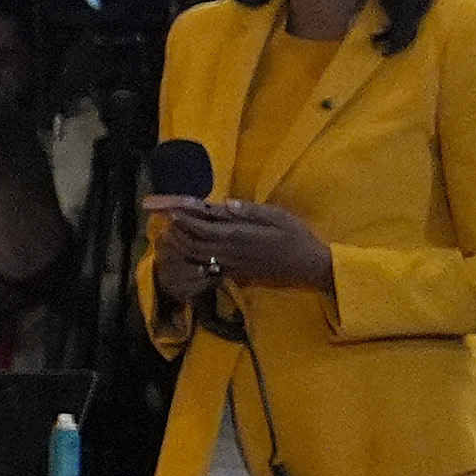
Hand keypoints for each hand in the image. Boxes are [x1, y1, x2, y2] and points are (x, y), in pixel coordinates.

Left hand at [155, 195, 330, 294]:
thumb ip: (251, 211)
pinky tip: (190, 248)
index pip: (202, 228)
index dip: (184, 220)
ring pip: (197, 256)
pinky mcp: (234, 272)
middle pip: (193, 244)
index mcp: (239, 236)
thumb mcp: (279, 217)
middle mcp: (230, 252)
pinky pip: (207, 266)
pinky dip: (193, 257)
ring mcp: (231, 264)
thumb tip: (226, 203)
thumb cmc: (296, 237)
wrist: (308, 266)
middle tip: (167, 219)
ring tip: (174, 231)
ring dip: (182, 244)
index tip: (171, 210)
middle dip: (177, 232)